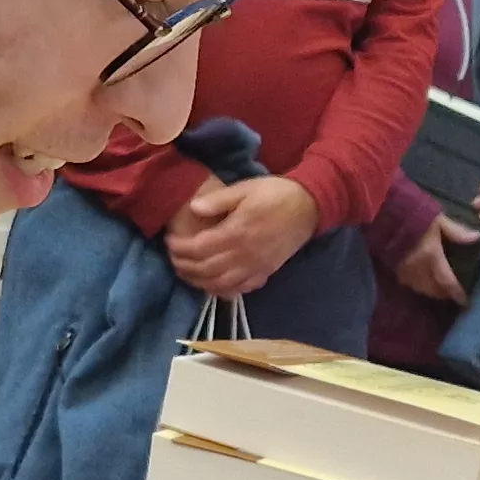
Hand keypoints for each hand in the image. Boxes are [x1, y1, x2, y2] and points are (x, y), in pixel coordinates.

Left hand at [164, 175, 319, 297]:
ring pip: (220, 284)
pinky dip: (222, 291)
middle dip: (184, 266)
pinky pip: (240, 289)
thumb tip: (193, 208)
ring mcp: (256, 267)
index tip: (169, 242)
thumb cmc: (275, 193)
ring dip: (199, 282)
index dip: (179, 248)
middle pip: (206, 269)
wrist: (309, 207)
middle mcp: (244, 255)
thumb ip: (218, 200)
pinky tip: (213, 285)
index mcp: (237, 233)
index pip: (199, 248)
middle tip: (173, 259)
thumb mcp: (245, 188)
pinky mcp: (266, 272)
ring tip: (187, 274)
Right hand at [397, 215, 471, 302]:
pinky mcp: (394, 268)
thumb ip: (456, 231)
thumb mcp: (438, 220)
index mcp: (431, 256)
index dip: (456, 293)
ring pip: (420, 289)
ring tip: (438, 287)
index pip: (447, 281)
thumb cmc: (414, 214)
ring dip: (431, 291)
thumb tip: (476, 237)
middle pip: (433, 290)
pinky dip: (418, 285)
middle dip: (443, 294)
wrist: (384, 214)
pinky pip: (408, 283)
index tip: (464, 301)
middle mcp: (418, 268)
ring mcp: (404, 270)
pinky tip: (422, 279)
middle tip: (452, 292)